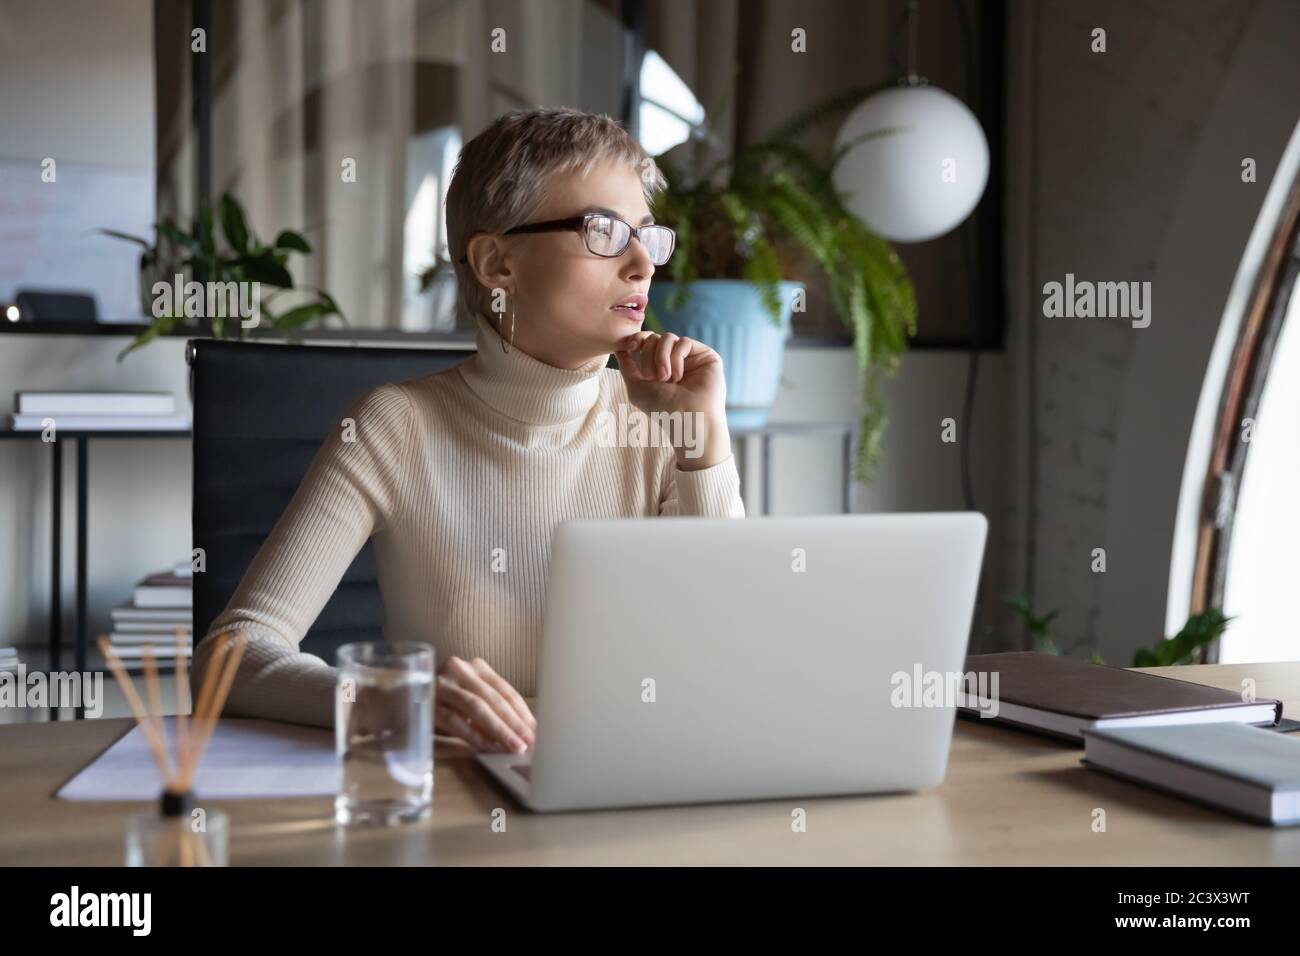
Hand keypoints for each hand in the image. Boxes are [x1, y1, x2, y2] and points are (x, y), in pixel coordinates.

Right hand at [434, 656, 535, 753]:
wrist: (397, 700)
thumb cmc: (442, 704)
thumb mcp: (469, 703)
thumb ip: (492, 712)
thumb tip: (524, 735)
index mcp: (475, 667)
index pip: (506, 690)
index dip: (523, 713)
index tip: (536, 733)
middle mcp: (458, 669)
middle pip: (493, 698)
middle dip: (513, 723)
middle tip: (528, 744)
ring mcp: (441, 683)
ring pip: (476, 706)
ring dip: (497, 729)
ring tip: (511, 747)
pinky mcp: (426, 701)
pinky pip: (453, 719)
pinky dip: (471, 735)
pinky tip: (484, 748)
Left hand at [614, 331, 731, 470]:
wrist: (687, 420)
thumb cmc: (661, 409)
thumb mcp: (636, 387)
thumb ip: (627, 366)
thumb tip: (618, 348)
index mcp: (659, 367)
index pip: (646, 342)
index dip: (637, 339)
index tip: (631, 347)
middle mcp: (674, 361)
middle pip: (654, 338)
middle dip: (648, 355)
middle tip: (652, 377)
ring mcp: (690, 358)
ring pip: (668, 337)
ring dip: (661, 357)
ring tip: (665, 378)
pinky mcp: (705, 356)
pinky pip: (684, 342)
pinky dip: (676, 357)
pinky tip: (678, 376)